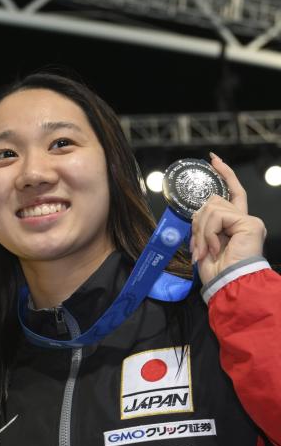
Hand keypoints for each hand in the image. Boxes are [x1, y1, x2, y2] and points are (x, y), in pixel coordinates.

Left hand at [191, 154, 267, 285]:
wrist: (229, 285)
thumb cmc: (216, 271)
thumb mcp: (204, 242)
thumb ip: (204, 223)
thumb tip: (195, 213)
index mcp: (234, 224)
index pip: (230, 192)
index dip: (224, 174)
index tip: (213, 159)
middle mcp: (244, 220)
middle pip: (212, 202)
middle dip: (197, 223)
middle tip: (198, 247)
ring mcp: (249, 221)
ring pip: (211, 208)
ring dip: (201, 231)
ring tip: (206, 250)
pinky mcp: (250, 223)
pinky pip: (217, 216)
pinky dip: (209, 232)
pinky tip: (215, 248)